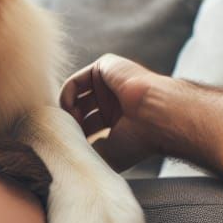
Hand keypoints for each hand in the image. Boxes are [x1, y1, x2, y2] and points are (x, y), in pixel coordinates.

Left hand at [59, 54, 164, 173]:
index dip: (77, 137)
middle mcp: (114, 101)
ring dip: (67, 112)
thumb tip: (74, 155)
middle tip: (68, 136)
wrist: (156, 116)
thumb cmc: (140, 139)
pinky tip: (70, 111)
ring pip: (77, 96)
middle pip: (80, 111)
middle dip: (71, 124)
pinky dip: (66, 96)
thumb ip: (91, 154)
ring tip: (69, 125)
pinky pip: (76, 81)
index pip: (88, 127)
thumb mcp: (111, 154)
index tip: (72, 148)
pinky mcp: (105, 67)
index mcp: (119, 120)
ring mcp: (110, 84)